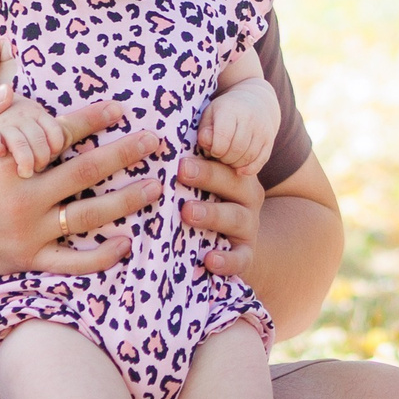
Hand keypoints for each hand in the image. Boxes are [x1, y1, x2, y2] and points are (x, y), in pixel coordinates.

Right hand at [0, 85, 166, 275]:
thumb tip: (6, 90)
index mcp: (10, 164)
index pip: (61, 136)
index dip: (94, 120)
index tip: (120, 109)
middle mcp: (24, 197)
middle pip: (86, 172)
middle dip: (124, 154)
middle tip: (154, 142)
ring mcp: (29, 232)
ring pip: (87, 216)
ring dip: (125, 201)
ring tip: (154, 187)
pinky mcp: (30, 259)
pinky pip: (72, 262)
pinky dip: (100, 257)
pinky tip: (126, 244)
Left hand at [178, 152, 265, 279]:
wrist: (233, 244)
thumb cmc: (205, 205)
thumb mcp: (200, 185)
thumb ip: (186, 164)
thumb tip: (150, 137)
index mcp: (234, 175)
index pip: (224, 159)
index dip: (206, 153)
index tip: (182, 150)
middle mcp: (246, 198)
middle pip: (232, 183)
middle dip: (207, 175)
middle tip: (181, 170)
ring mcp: (248, 227)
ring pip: (235, 218)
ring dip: (212, 214)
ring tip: (188, 212)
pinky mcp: (246, 255)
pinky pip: (241, 258)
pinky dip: (227, 261)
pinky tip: (209, 260)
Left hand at [198, 85, 278, 171]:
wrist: (254, 103)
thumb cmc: (224, 112)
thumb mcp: (209, 116)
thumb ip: (204, 131)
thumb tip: (207, 143)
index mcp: (231, 109)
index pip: (223, 137)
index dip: (215, 150)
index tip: (212, 149)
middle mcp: (250, 117)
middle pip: (236, 149)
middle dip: (225, 159)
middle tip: (220, 156)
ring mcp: (262, 129)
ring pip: (248, 157)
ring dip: (235, 164)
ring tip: (228, 159)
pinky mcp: (269, 140)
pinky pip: (260, 161)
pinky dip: (249, 169)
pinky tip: (240, 169)